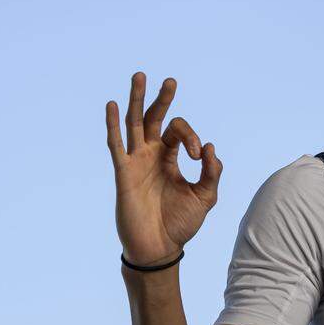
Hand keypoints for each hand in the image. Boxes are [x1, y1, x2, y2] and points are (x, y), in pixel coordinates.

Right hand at [106, 72, 223, 265]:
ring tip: (140, 76)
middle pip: (155, 119)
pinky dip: (113, 124)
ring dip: (137, 100)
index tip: (196, 155)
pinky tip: (113, 105)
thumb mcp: (205, 196)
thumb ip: (211, 172)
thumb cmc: (180, 223)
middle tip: (170, 80)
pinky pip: (116, 145)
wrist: (159, 248)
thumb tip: (208, 146)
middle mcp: (151, 155)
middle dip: (162, 99)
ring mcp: (136, 162)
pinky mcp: (123, 173)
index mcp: (170, 158)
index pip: (178, 132)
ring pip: (134, 124)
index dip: (189, 136)